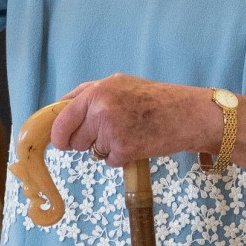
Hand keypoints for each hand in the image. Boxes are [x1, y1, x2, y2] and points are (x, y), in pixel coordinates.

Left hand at [48, 73, 218, 166]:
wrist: (186, 114)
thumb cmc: (154, 99)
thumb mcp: (119, 84)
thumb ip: (89, 95)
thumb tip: (59, 111)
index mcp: (97, 91)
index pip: (61, 118)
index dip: (58, 134)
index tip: (60, 142)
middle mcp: (100, 109)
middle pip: (73, 140)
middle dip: (85, 142)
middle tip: (109, 133)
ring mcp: (111, 130)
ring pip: (92, 152)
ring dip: (106, 149)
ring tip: (128, 133)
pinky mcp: (123, 149)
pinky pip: (109, 161)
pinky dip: (121, 158)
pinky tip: (137, 143)